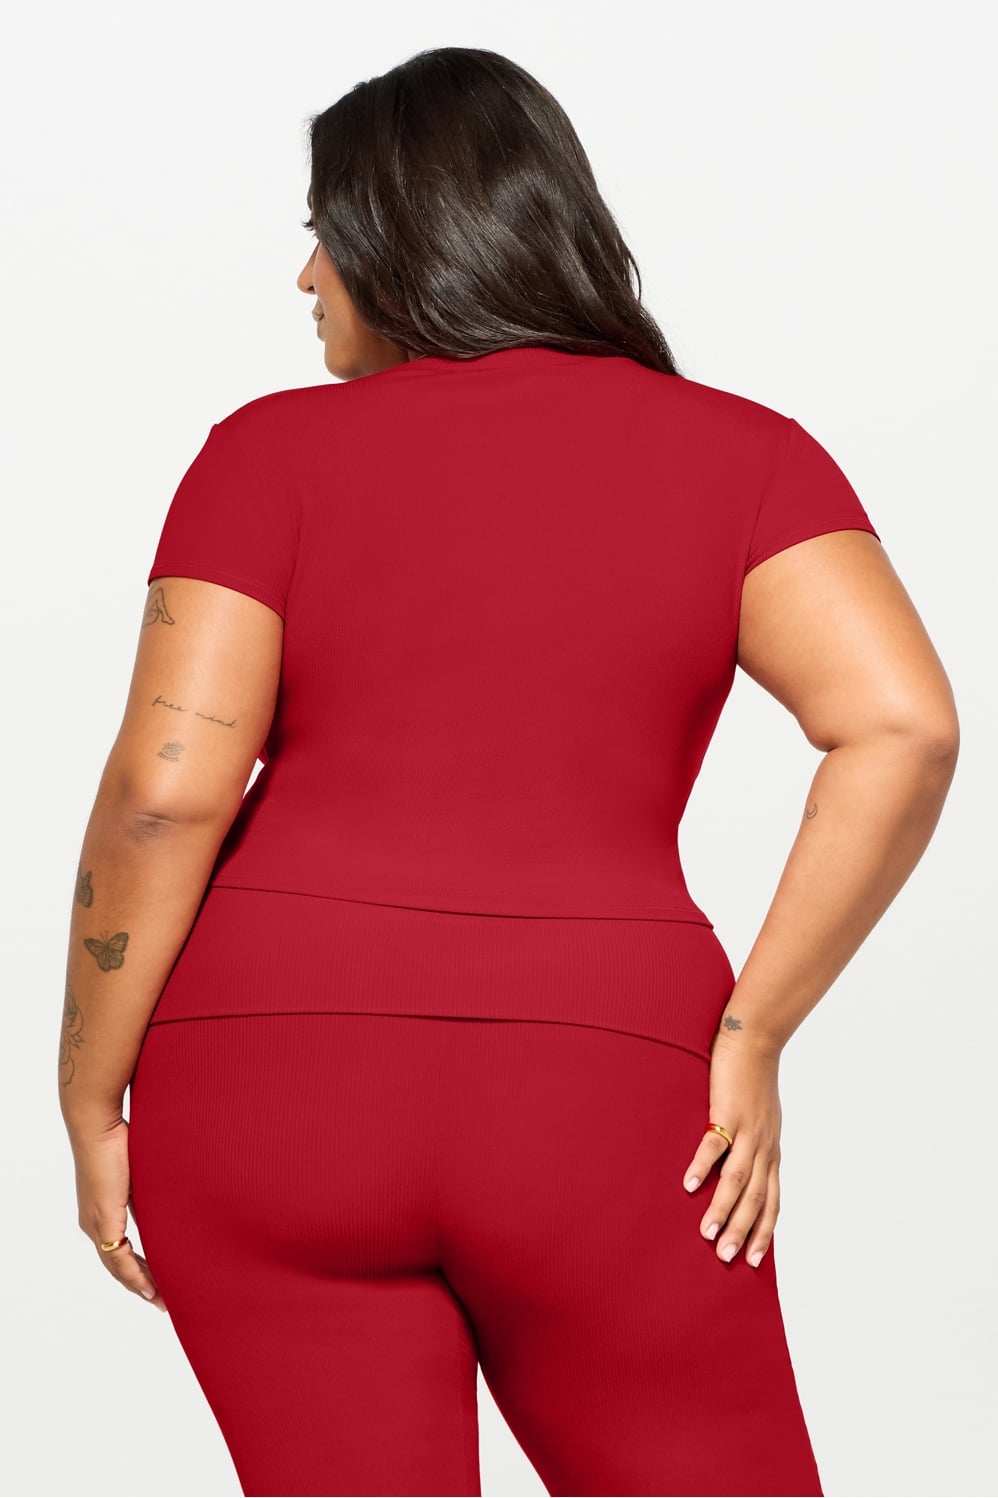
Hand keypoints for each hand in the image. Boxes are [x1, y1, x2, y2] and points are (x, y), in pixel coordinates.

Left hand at [69, 1117, 166, 1310]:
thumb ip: (150, 1193)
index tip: (157, 1284)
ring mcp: (96, 1224)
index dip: (137, 1269)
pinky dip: (133, 1275)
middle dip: (140, 1284)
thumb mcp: (140, 1173)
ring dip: (139, 1284)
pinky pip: (118, 1259)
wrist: (98, 1125)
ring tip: (159, 1299)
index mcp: (101, 1212)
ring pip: (116, 1266)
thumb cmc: (120, 1138)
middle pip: (116, 1265)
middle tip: (162, 1301)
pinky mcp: (103, 1220)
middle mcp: (93, 1223)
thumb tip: (171, 1201)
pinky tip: (148, 1287)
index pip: (118, 1251)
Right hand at [681, 1032, 782, 1267]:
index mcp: (771, 1151)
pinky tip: (688, 1185)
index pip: (773, 1200)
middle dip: (743, 1231)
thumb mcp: (763, 1120)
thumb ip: (755, 1145)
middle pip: (756, 1198)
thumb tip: (743, 1168)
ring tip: (708, 1234)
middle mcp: (764, 1146)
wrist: (754, 1041)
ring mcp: (748, 1130)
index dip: (765, 1231)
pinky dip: (702, 1166)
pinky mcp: (727, 1112)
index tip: (756, 1261)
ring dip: (723, 1209)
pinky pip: (714, 1144)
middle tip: (728, 1258)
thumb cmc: (753, 1080)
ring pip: (738, 1179)